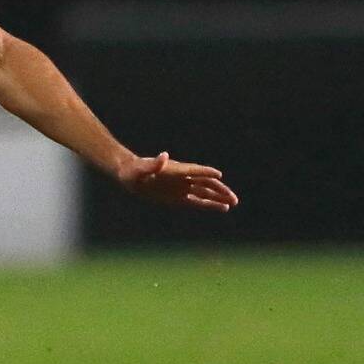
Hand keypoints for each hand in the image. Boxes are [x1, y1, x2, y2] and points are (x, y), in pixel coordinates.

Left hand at [115, 152, 236, 211]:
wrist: (129, 175)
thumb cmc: (133, 171)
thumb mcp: (140, 169)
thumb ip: (153, 164)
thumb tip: (164, 156)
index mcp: (175, 170)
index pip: (194, 170)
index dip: (205, 171)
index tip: (218, 174)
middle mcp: (182, 178)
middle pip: (205, 183)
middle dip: (219, 190)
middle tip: (233, 198)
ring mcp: (182, 188)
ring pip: (205, 192)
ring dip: (219, 197)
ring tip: (233, 203)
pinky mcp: (179, 198)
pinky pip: (198, 201)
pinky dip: (210, 204)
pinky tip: (222, 207)